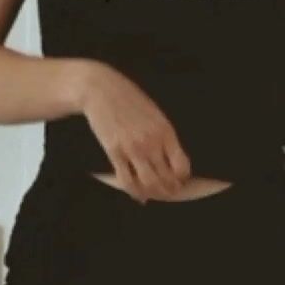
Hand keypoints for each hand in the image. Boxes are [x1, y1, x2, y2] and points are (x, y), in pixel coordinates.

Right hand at [80, 64, 190, 201]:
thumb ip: (164, 135)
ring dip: (153, 193)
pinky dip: (133, 191)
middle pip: (166, 178)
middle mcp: (151, 142)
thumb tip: (170, 157)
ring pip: (148, 183)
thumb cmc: (129, 99)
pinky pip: (126, 179)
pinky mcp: (114, 152)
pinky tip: (136, 193)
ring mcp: (132, 148)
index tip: (180, 180)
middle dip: (169, 190)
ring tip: (154, 195)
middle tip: (169, 193)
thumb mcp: (155, 114)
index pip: (181, 165)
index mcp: (165, 131)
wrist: (101, 90)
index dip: (182, 177)